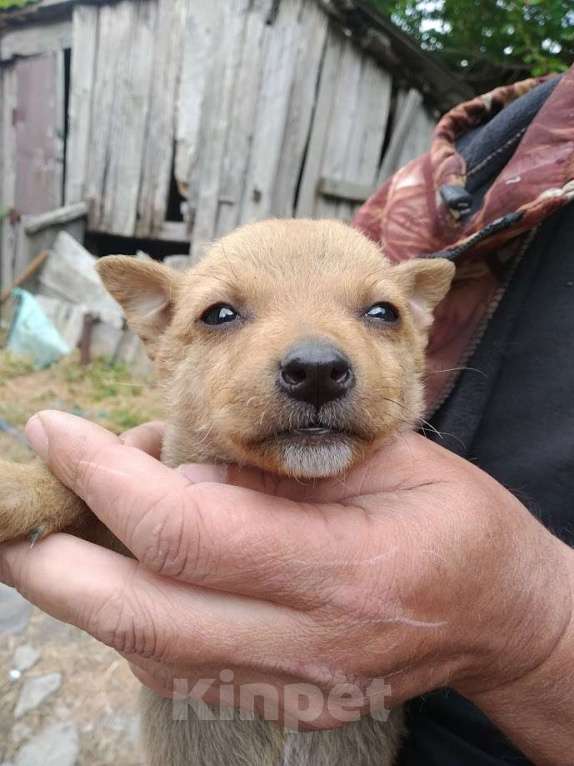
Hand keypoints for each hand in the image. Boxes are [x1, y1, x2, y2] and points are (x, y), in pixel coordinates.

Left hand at [0, 413, 570, 746]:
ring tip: (62, 524)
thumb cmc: (455, 519)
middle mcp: (307, 645)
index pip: (187, 532)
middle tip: (9, 512)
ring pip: (149, 649)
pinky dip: (134, 612)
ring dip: (83, 589)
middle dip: (51, 563)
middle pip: (141, 616)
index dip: (105, 478)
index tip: (55, 432)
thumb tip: (172, 471)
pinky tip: (129, 564)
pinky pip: (180, 663)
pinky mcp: (284, 700)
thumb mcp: (381, 459)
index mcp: (341, 572)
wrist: (500, 613)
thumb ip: (277, 468)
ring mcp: (293, 686)